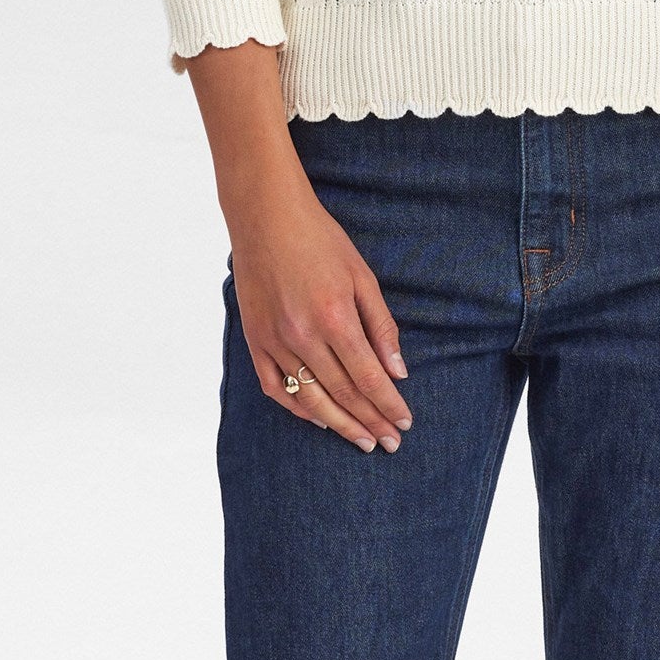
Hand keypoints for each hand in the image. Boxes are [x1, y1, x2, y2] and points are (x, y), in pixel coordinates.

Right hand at [228, 179, 414, 453]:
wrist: (266, 217)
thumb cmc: (320, 240)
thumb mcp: (361, 276)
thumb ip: (381, 326)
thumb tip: (398, 371)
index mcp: (335, 318)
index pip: (368, 378)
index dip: (388, 404)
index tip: (404, 423)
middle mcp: (304, 336)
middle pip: (343, 394)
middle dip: (370, 421)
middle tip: (390, 442)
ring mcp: (275, 342)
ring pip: (310, 399)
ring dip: (339, 425)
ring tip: (361, 441)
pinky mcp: (254, 341)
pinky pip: (275, 387)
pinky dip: (298, 409)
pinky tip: (318, 419)